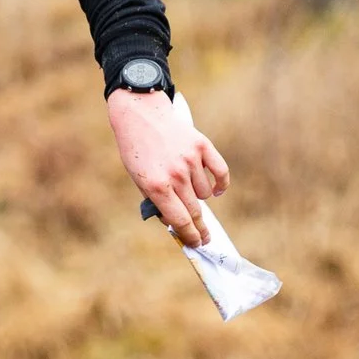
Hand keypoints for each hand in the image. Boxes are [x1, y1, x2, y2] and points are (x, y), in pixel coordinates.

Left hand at [107, 89, 228, 247]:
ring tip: (185, 187)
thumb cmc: (137, 150)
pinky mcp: (202, 146)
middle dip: (200, 229)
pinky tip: (216, 191)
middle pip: (195, 211)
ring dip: (199, 197)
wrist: (140, 114)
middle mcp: (175, 175)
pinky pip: (221, 173)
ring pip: (206, 193)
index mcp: (156, 186)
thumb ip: (157, 201)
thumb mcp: (138, 179)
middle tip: (205, 238)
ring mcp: (190, 160)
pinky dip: (220, 185)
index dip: (190, 236)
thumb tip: (177, 223)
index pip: (179, 220)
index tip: (197, 244)